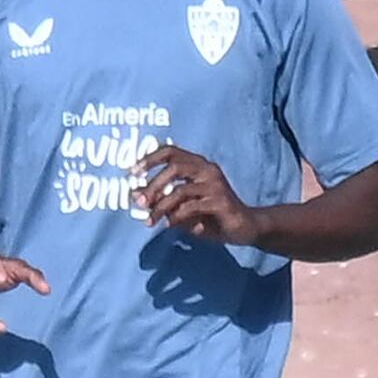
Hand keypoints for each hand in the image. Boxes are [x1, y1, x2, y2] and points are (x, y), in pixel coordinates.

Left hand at [135, 142, 260, 246]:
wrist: (245, 227)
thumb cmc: (211, 215)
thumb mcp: (183, 207)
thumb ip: (163, 200)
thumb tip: (137, 197)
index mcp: (198, 165)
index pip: (171, 151)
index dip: (149, 158)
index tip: (131, 172)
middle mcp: (207, 170)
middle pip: (173, 167)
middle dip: (152, 185)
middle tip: (138, 202)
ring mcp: (215, 185)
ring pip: (180, 190)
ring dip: (160, 206)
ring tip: (149, 220)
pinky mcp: (220, 202)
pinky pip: (191, 207)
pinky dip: (176, 216)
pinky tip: (169, 225)